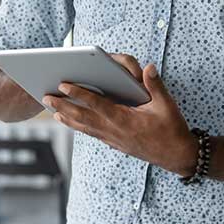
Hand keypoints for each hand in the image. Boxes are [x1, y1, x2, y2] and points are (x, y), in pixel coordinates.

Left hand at [43, 56, 196, 176]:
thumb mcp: (167, 105)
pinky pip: (92, 134)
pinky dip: (79, 127)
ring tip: (52, 110)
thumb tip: (148, 67)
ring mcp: (114, 139)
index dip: (79, 94)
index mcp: (124, 120)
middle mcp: (114, 131)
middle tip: (45, 96)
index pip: (96, 104)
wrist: (177, 156)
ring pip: (85, 128)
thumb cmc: (172, 129)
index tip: (63, 85)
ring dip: (68, 118)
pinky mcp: (116, 144)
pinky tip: (72, 122)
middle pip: (83, 117)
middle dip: (63, 106)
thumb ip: (155, 85)